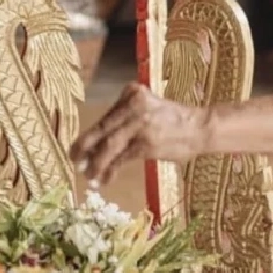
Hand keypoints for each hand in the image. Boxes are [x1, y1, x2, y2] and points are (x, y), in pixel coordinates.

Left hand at [71, 82, 212, 186]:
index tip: (80, 146)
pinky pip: (121, 159)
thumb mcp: (149, 106)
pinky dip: (109, 170)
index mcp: (132, 93)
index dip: (92, 134)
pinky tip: (104, 179)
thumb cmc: (174, 119)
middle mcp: (133, 105)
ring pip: (108, 145)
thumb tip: (98, 140)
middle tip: (73, 157)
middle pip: (102, 127)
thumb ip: (126, 115)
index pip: (107, 116)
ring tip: (86, 174)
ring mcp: (139, 125)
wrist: (200, 127)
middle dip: (84, 145)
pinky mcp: (146, 144)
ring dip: (94, 162)